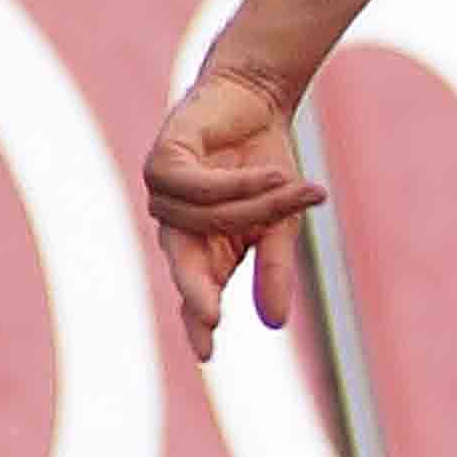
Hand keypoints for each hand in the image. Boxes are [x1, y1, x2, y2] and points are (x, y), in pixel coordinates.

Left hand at [142, 66, 326, 363]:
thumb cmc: (265, 162)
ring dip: (255, 206)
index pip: (196, 290)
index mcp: (205, 245)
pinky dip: (238, 184)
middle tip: (210, 315)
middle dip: (197, 288)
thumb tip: (272, 324)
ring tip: (294, 185)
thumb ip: (273, 269)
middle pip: (183, 264)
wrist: (257, 101)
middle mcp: (178, 224)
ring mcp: (165, 193)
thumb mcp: (280, 223)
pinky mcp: (163, 161)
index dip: (197, 319)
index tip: (205, 354)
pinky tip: (270, 174)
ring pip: (205, 219)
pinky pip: (197, 186)